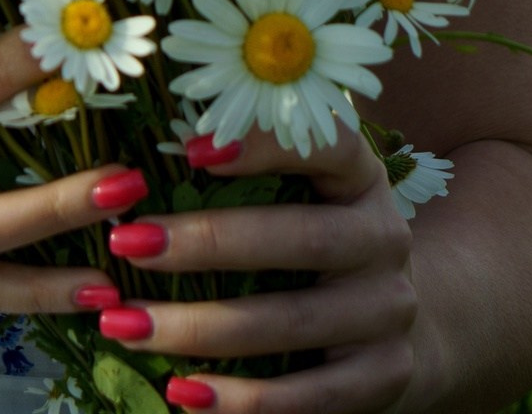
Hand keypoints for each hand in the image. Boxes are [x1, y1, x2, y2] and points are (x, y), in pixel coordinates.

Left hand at [94, 123, 418, 412]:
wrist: (404, 316)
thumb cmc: (320, 232)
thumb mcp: (307, 188)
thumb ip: (252, 168)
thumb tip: (147, 158)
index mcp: (359, 175)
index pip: (328, 144)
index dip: (264, 144)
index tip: (189, 149)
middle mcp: (383, 237)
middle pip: (300, 238)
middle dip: (206, 242)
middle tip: (127, 244)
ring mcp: (388, 310)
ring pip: (290, 322)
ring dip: (200, 328)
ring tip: (127, 325)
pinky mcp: (385, 375)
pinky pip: (308, 395)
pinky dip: (242, 398)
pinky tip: (184, 393)